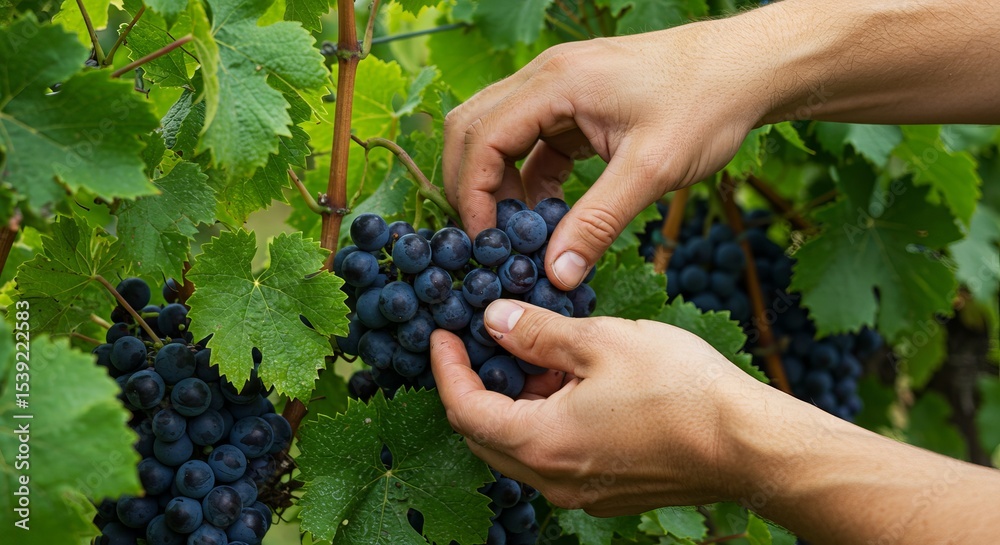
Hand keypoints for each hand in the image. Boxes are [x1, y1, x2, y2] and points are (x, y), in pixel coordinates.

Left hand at [430, 299, 770, 515]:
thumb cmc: (679, 389)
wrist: (746, 444)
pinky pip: (554, 459)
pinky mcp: (607, 493)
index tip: (441, 334)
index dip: (446, 368)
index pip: (464, 409)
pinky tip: (572, 387)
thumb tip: (493, 320)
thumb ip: (537, 333)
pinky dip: (544, 423)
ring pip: (520, 449)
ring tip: (537, 357)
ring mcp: (580, 492)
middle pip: (485, 435)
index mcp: (542, 442)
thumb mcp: (599, 342)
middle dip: (475, 387)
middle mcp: (553, 479)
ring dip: (513, 405)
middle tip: (482, 342)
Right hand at [443, 23, 768, 289]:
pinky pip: (533, 142)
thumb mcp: (652, 170)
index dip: (473, 194)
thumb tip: (556, 275)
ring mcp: (560, 88)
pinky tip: (551, 215)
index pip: (482, 138)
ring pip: (498, 134)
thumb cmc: (707, 105)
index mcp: (556, 82)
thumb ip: (597, 223)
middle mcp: (547, 77)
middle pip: (473, 128)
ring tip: (523, 233)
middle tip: (490, 238)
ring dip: (500, 183)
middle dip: (472, 186)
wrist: (748, 69)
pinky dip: (530, 179)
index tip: (487, 242)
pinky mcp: (577, 104)